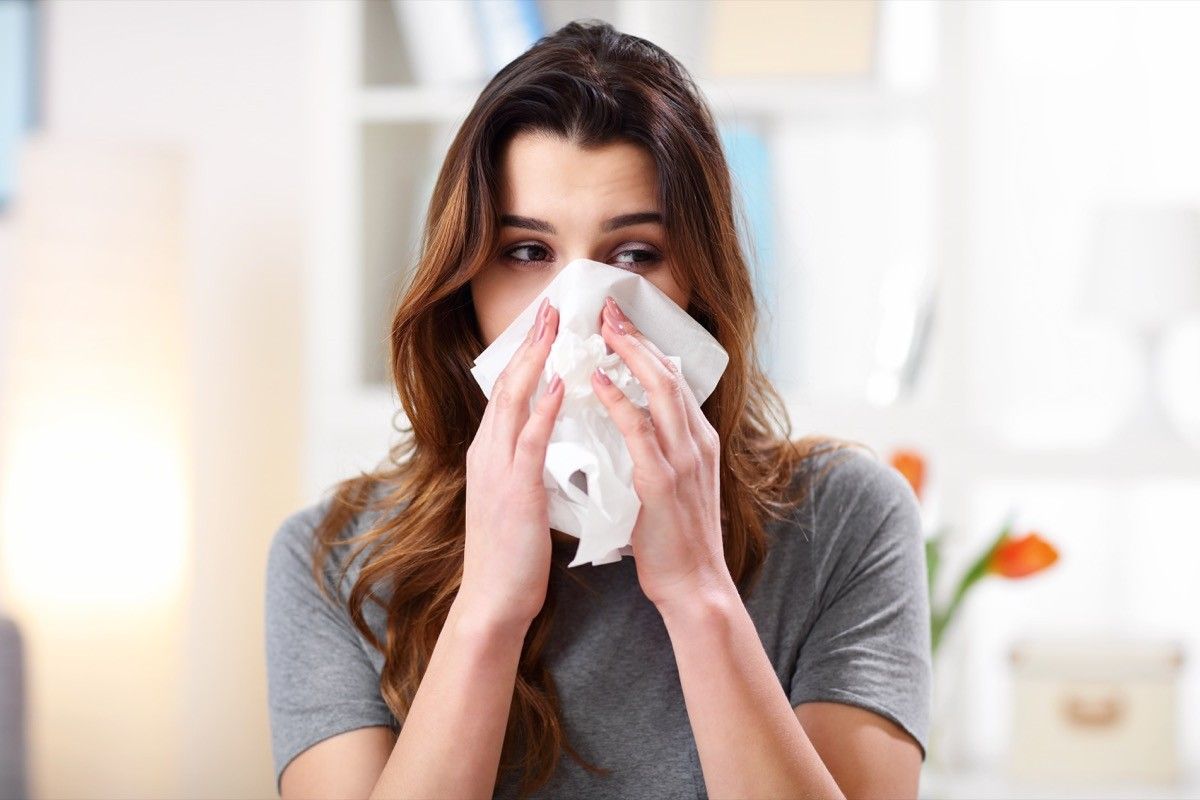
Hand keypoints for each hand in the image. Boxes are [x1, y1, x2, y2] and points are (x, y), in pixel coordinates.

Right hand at [460, 297, 563, 635]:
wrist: (494, 600)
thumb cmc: (513, 554)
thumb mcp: (518, 498)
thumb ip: (528, 464)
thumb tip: (548, 439)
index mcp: (490, 453)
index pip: (508, 391)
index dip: (527, 355)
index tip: (547, 323)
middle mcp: (487, 452)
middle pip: (507, 384)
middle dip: (530, 342)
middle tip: (551, 305)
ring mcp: (497, 469)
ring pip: (513, 401)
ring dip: (536, 360)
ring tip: (555, 326)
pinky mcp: (514, 491)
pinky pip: (529, 441)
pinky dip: (544, 409)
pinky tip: (560, 384)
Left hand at [589, 296, 733, 609]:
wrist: (695, 585)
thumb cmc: (677, 539)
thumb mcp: (676, 484)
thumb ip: (663, 452)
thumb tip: (639, 425)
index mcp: (699, 441)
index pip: (673, 380)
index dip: (648, 348)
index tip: (622, 322)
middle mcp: (697, 442)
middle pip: (669, 373)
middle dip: (638, 338)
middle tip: (609, 310)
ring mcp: (683, 460)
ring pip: (660, 391)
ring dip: (630, 355)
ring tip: (602, 330)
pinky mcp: (663, 482)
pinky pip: (640, 432)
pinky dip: (620, 402)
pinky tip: (600, 382)